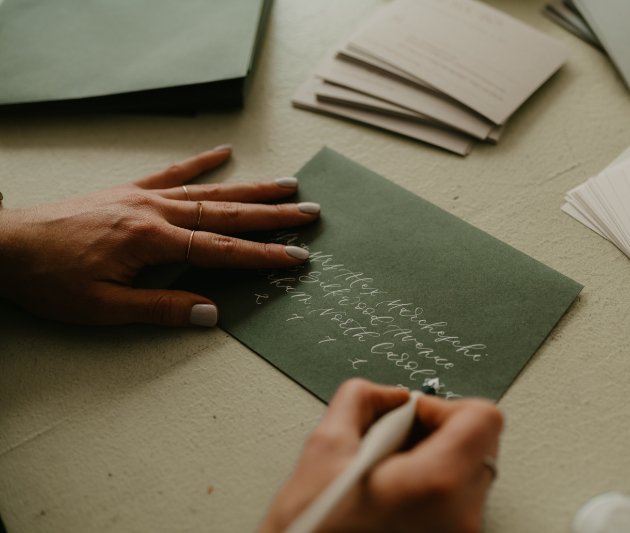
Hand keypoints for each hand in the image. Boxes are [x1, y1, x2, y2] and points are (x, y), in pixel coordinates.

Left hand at [0, 145, 319, 326]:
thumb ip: (161, 308)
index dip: (263, 256)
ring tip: (286, 185)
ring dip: (251, 191)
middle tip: (309, 212)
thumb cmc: (49, 279)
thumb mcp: (103, 307)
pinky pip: (172, 173)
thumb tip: (211, 312)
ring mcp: (143, 197)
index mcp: (152, 241)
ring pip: (209, 191)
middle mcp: (154, 212)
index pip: (222, 250)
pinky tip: (223, 153)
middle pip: (227, 214)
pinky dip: (200, 163)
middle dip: (272, 216)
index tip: (296, 258)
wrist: (4, 245)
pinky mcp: (129, 191)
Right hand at [261, 379, 502, 532]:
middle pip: (480, 443)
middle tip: (392, 445)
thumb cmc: (312, 529)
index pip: (483, 418)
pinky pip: (459, 500)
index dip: (442, 406)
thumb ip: (363, 399)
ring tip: (388, 475)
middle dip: (437, 431)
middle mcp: (461, 517)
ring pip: (469, 471)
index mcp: (437, 484)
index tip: (409, 416)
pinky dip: (432, 487)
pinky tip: (394, 496)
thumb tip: (391, 394)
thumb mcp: (325, 449)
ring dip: (435, 459)